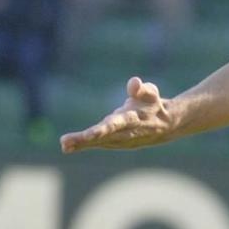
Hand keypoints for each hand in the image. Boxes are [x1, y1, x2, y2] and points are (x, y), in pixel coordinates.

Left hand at [60, 77, 176, 151]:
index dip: (102, 130)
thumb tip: (134, 82)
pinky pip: (97, 143)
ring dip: (80, 144)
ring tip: (63, 145)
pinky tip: (66, 146)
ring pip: (98, 142)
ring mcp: (119, 141)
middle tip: (65, 143)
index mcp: (133, 120)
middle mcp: (125, 133)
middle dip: (85, 140)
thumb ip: (143, 89)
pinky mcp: (114, 143)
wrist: (165, 127)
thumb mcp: (151, 94)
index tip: (89, 134)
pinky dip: (82, 145)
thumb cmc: (153, 105)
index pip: (116, 125)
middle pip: (102, 137)